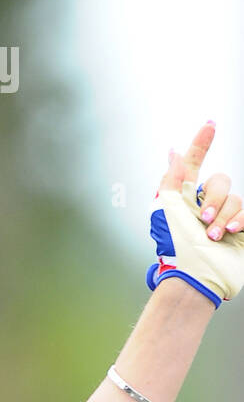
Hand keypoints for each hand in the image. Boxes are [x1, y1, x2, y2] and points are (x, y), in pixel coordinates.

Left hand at [147, 122, 243, 306]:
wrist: (196, 277)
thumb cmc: (176, 249)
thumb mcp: (165, 211)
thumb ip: (170, 180)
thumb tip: (173, 153)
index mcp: (183, 199)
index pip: (194, 163)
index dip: (201, 143)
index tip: (211, 124)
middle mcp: (203, 205)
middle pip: (219, 181)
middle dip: (214, 198)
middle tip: (204, 220)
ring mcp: (223, 217)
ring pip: (235, 198)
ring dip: (225, 215)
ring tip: (214, 236)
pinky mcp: (240, 229)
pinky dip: (240, 219)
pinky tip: (232, 233)